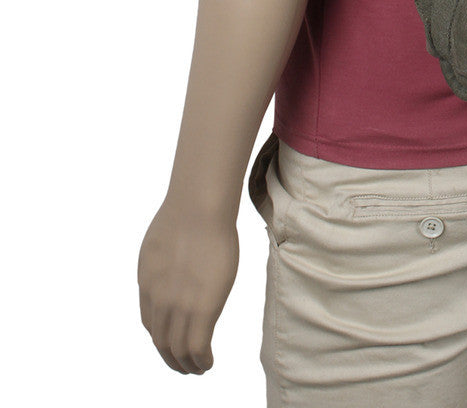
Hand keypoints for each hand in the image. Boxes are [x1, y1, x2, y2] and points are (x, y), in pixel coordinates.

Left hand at [137, 199, 239, 373]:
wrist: (198, 208)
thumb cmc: (188, 211)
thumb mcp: (164, 238)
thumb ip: (166, 257)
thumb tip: (177, 251)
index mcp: (148, 283)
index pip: (150, 322)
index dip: (161, 336)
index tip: (172, 340)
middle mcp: (159, 300)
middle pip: (160, 341)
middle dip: (171, 358)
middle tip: (184, 366)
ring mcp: (179, 305)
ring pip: (176, 349)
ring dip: (186, 364)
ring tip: (198, 369)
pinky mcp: (202, 307)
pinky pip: (197, 347)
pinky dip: (200, 361)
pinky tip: (207, 363)